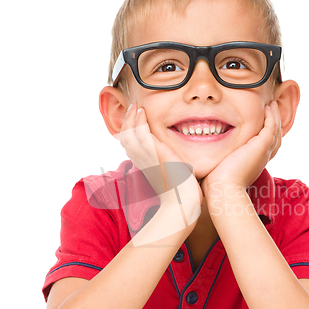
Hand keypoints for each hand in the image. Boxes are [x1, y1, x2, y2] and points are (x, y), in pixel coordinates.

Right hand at [116, 103, 202, 218]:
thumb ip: (170, 166)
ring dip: (131, 118)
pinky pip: (139, 133)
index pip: (130, 146)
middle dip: (127, 122)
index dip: (130, 132)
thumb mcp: (173, 176)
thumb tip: (176, 162)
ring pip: (128, 134)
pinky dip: (138, 120)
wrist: (183, 201)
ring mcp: (145, 157)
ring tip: (136, 107)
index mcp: (145, 166)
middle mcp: (141, 161)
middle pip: (125, 138)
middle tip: (133, 109)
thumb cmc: (182, 193)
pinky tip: (143, 112)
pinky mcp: (153, 153)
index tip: (135, 120)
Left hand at [201, 101, 280, 199]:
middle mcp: (262, 157)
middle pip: (275, 137)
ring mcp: (264, 151)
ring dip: (275, 116)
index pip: (264, 145)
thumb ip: (214, 161)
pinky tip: (267, 107)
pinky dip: (271, 116)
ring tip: (272, 105)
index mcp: (253, 163)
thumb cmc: (216, 184)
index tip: (260, 122)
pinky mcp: (262, 146)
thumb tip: (197, 161)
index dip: (265, 133)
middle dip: (274, 123)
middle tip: (271, 109)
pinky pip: (272, 126)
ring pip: (276, 130)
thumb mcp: (218, 169)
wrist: (224, 189)